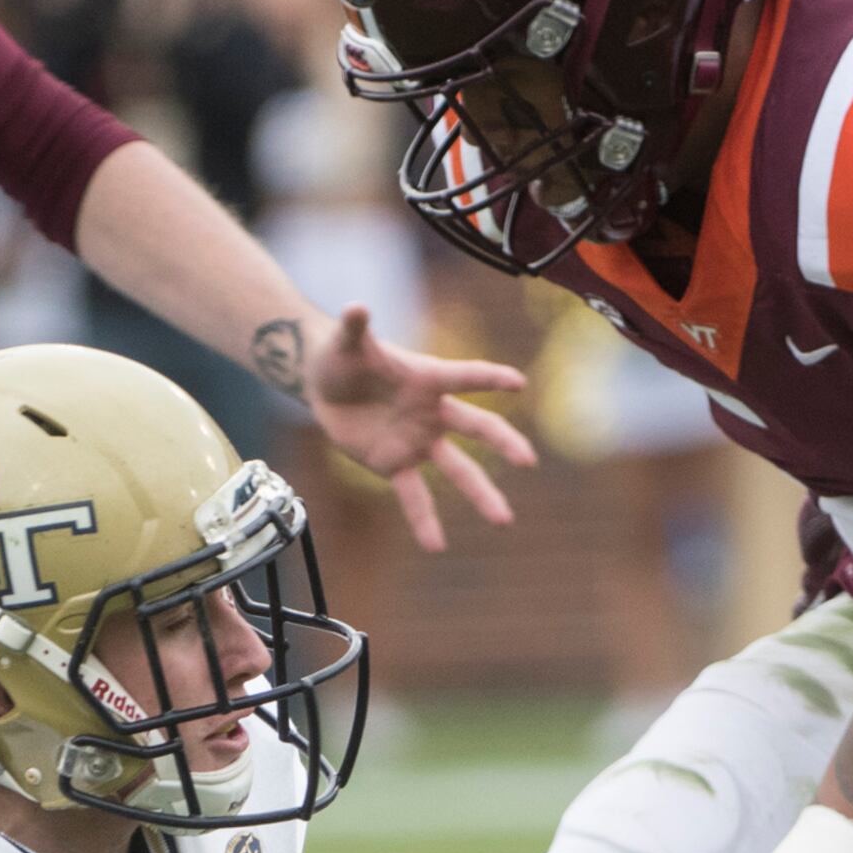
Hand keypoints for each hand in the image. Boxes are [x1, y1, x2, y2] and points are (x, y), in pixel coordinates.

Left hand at [296, 303, 530, 551]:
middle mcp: (432, 413)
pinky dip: (424, 520)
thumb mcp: (346, 340)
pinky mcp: (396, 464)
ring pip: (458, 470)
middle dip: (503, 443)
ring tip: (503, 520)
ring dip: (481, 493)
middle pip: (477, 428)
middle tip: (528, 460)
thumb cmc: (342, 355)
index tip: (519, 383)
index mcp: (428, 378)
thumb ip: (355, 327)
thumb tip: (356, 306)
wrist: (324, 384)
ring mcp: (418, 441)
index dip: (491, 377)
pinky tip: (436, 545)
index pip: (466, 377)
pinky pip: (414, 495)